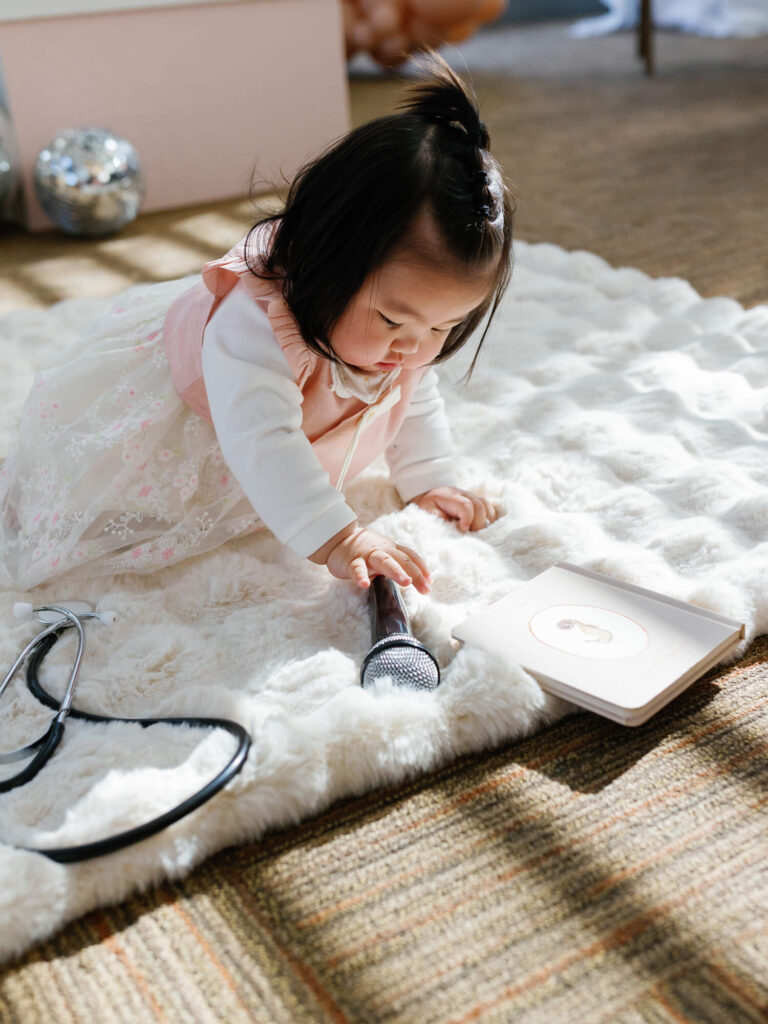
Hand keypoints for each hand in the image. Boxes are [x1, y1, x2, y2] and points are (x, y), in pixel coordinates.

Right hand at [311, 523, 431, 593]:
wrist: (337, 538)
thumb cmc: (364, 550)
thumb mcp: (383, 554)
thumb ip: (396, 564)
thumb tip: (416, 580)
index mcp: (391, 549)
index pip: (410, 556)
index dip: (422, 568)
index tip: (429, 583)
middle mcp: (382, 550)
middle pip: (402, 559)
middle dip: (415, 572)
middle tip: (425, 587)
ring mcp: (367, 555)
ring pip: (383, 561)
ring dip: (396, 571)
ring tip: (406, 582)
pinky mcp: (351, 561)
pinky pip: (357, 568)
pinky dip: (360, 576)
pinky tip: (364, 585)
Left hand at [410, 487, 497, 531]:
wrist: (427, 503)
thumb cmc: (427, 513)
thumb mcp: (428, 517)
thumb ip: (440, 523)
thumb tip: (457, 531)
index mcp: (448, 497)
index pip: (465, 505)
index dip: (468, 519)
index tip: (462, 530)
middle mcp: (462, 494)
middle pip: (479, 505)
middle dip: (477, 522)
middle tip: (468, 533)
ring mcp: (470, 497)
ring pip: (486, 505)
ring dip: (485, 520)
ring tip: (476, 531)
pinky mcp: (476, 502)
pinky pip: (489, 507)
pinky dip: (489, 518)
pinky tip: (483, 527)